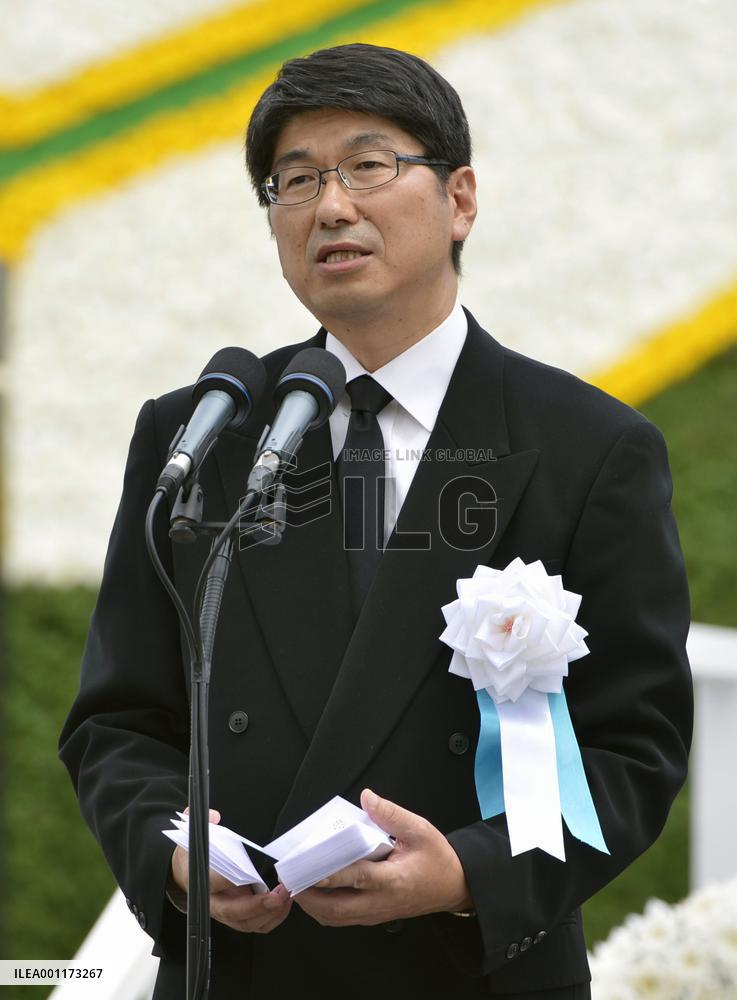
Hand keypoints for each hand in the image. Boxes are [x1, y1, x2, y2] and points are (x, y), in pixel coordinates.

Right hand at [170, 807, 291, 933]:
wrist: (185, 872)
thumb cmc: (192, 854)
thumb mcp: (193, 834)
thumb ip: (203, 822)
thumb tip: (214, 816)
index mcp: (200, 880)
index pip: (213, 883)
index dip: (230, 882)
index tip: (249, 874)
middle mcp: (212, 902)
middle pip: (234, 912)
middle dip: (259, 906)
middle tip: (280, 893)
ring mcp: (226, 911)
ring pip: (248, 923)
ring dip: (270, 914)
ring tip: (286, 896)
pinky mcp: (237, 915)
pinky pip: (256, 924)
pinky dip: (272, 917)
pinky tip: (284, 902)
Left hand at [295, 789, 471, 926]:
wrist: (455, 886)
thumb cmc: (438, 859)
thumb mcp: (420, 830)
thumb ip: (391, 814)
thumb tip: (367, 797)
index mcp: (393, 880)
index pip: (356, 878)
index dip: (329, 874)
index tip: (307, 866)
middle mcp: (381, 902)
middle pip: (337, 908)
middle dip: (309, 896)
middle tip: (290, 879)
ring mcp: (377, 913)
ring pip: (337, 918)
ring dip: (314, 905)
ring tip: (297, 886)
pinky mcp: (375, 916)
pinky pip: (344, 919)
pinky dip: (326, 909)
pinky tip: (317, 894)